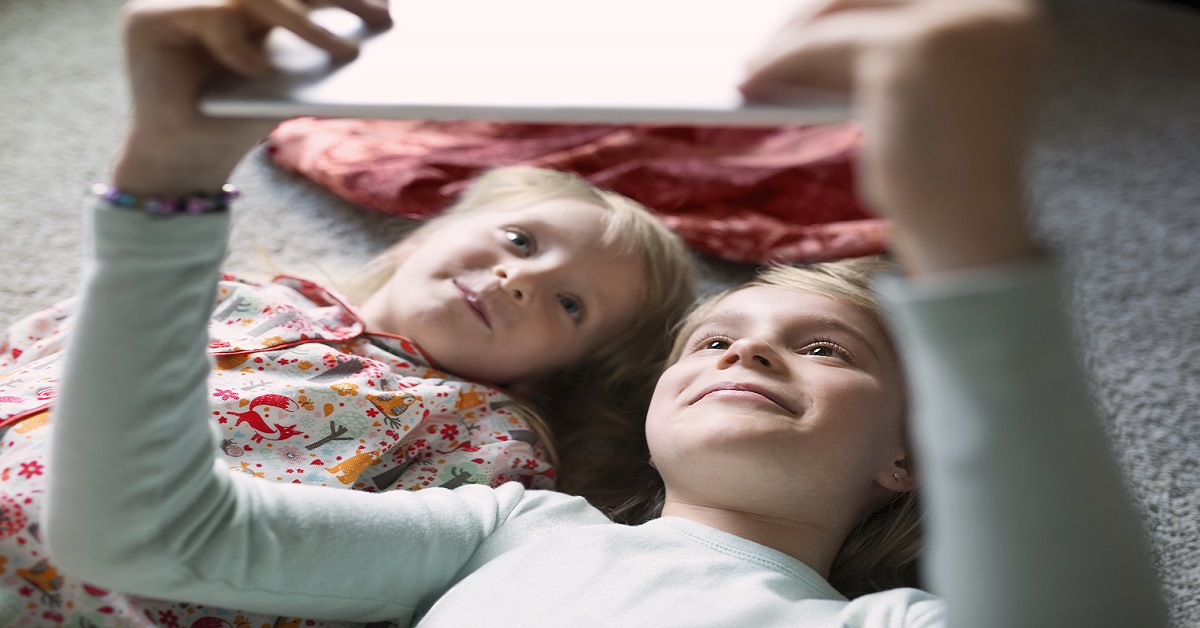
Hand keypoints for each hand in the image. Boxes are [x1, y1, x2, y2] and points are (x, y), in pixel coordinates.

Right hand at [114, 0, 391, 195]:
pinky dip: (238, 45)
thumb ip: (320, 51)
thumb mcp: (291, 83)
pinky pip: (207, 16)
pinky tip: (259, 69)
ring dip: (304, 22)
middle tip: (382, 17)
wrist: (184, 160)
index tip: (389, 4)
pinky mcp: (147, 20)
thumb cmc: (237, 120)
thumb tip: (383, 27)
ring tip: (344, 53)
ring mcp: (176, 1)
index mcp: (246, 0)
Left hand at [741, 0, 1050, 274]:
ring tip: (751, 67)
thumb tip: (821, 35)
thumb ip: (893, 59)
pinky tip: (752, 82)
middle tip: (769, 43)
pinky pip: (822, 45)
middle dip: (815, 16)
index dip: (849, 7)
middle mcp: (992, 6)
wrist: (971, 235)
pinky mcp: (908, 49)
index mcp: (1008, 12)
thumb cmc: (948, 183)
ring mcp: (954, 21)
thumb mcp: (926, 101)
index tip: (803, 23)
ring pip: (843, 14)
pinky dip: (781, 62)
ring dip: (790, 40)